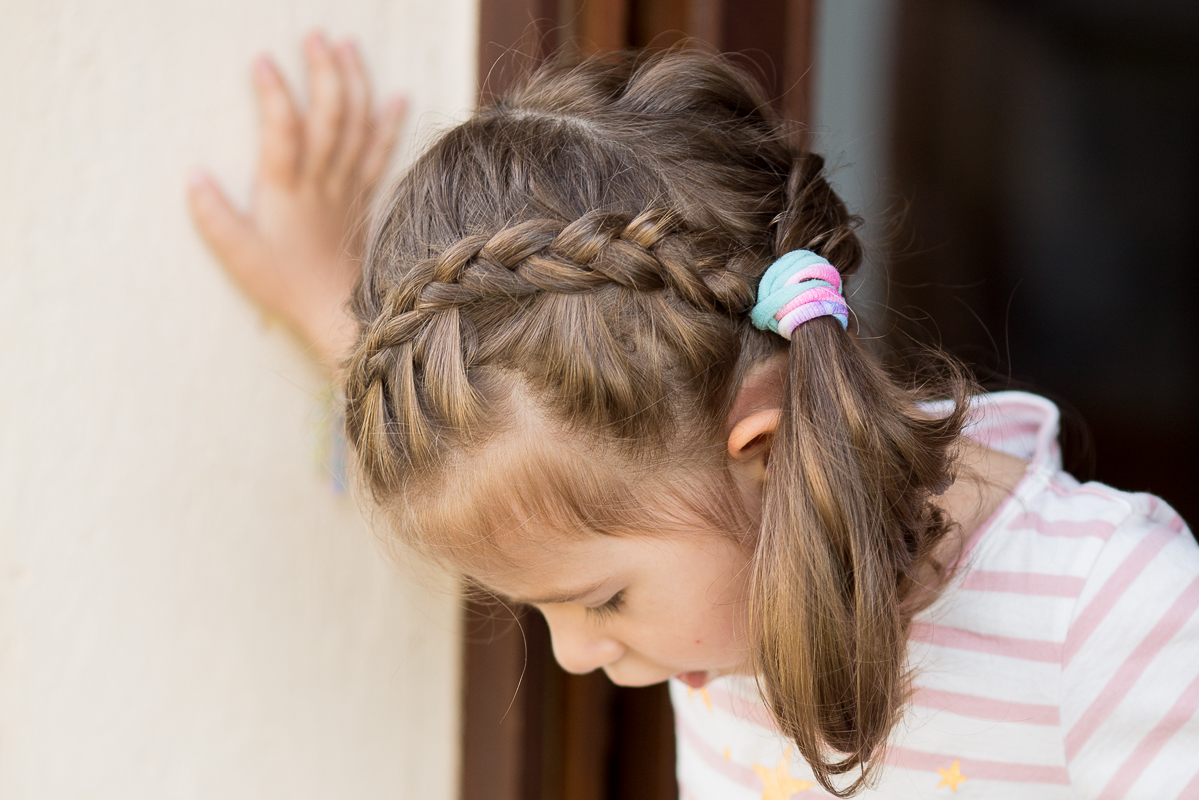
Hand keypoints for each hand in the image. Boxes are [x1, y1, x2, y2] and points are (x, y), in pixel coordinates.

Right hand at [188, 32, 404, 367]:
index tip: (264, 62)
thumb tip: (194, 177)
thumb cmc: (286, 286)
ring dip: (356, 85)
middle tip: (318, 36)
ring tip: (350, 48)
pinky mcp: (364, 198)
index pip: (283, 133)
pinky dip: (389, 125)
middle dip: (325, 74)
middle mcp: (322, 183)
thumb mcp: (240, 258)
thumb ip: (214, 218)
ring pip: (358, 128)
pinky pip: (380, 154)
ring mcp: (347, 187)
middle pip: (329, 119)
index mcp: (288, 192)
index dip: (275, 96)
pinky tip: (398, 97)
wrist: (339, 314)